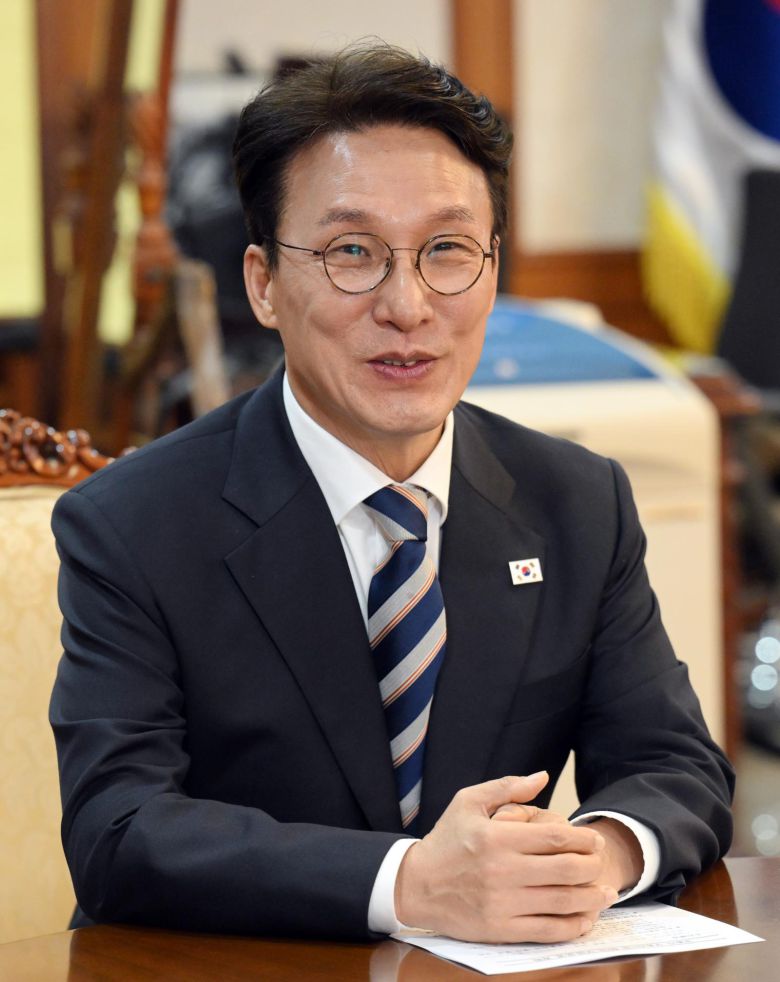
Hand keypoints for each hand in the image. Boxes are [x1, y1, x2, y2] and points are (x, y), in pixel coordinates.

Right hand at [395, 773, 618, 942]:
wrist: (416, 885)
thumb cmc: (446, 841)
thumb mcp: (468, 802)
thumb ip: (508, 787)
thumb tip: (542, 777)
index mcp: (498, 837)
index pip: (556, 838)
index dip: (584, 839)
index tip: (595, 840)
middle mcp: (503, 870)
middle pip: (567, 869)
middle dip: (594, 866)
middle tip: (602, 863)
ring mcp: (503, 902)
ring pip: (563, 902)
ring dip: (592, 898)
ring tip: (605, 892)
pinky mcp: (501, 929)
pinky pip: (548, 931)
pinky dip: (574, 926)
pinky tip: (585, 919)